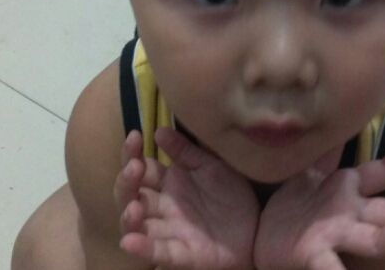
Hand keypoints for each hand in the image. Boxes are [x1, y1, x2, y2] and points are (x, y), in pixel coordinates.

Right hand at [119, 128, 258, 269]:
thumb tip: (158, 131)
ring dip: (129, 217)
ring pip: (139, 226)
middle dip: (127, 182)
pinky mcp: (185, 253)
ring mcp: (171, 230)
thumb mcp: (209, 165)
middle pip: (132, 195)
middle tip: (134, 167)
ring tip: (133, 206)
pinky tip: (129, 241)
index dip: (132, 153)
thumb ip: (185, 151)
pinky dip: (144, 248)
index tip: (135, 136)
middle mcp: (163, 206)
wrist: (258, 224)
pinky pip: (161, 252)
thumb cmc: (229, 193)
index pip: (141, 168)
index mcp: (168, 182)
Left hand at [254, 125, 384, 269]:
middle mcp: (351, 214)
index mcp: (349, 190)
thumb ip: (328, 152)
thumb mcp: (310, 172)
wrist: (264, 237)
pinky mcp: (313, 253)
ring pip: (378, 239)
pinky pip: (329, 266)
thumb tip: (343, 116)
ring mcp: (336, 235)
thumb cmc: (294, 205)